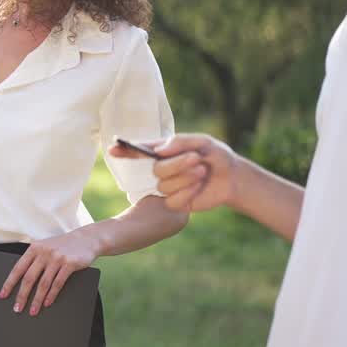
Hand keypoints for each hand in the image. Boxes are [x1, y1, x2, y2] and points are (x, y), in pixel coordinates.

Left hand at [0, 230, 100, 316]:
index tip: (3, 295)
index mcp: (34, 249)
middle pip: (29, 278)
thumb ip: (34, 260)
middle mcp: (43, 253)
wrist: (87, 239)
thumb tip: (21, 282)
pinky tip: (47, 303)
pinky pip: (58, 283)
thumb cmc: (63, 246)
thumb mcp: (45, 248)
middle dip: (22, 296)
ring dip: (37, 300)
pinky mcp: (69, 264)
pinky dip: (51, 295)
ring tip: (33, 310)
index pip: (18, 268)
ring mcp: (56, 258)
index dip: (9, 283)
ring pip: (43, 283)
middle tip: (17, 308)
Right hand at [107, 134, 238, 212]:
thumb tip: (159, 151)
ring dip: (186, 177)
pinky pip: (173, 200)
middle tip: (196, 159)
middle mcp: (162, 170)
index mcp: (163, 153)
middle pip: (156, 169)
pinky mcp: (176, 203)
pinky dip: (188, 192)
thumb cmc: (216, 156)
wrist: (234, 178)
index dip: (125, 150)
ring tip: (202, 171)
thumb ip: (181, 142)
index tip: (113, 149)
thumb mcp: (203, 142)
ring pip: (164, 185)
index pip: (139, 152)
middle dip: (176, 164)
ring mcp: (168, 188)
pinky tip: (199, 186)